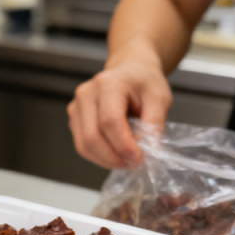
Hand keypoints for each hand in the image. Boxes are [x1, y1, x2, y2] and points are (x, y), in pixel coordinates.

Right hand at [67, 55, 172, 169]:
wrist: (130, 70)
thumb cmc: (144, 81)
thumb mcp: (160, 98)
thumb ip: (155, 123)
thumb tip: (148, 149)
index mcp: (109, 83)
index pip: (109, 121)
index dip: (123, 145)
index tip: (139, 158)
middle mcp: (86, 94)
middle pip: (92, 137)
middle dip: (113, 157)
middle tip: (133, 164)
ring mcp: (76, 107)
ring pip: (84, 145)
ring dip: (105, 160)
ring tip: (125, 160)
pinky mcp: (74, 119)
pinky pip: (82, 146)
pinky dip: (99, 156)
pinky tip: (115, 154)